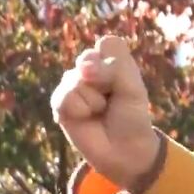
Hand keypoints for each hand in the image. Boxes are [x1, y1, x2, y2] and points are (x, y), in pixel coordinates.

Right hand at [51, 35, 160, 191]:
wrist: (124, 149)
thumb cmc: (132, 117)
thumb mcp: (133, 88)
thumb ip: (114, 69)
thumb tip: (83, 68)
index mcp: (110, 62)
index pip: (107, 43)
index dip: (115, 62)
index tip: (126, 83)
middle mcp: (89, 70)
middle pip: (88, 58)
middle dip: (104, 80)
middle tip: (112, 100)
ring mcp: (72, 85)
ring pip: (75, 79)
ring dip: (93, 99)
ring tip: (100, 111)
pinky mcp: (60, 103)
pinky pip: (64, 97)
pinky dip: (79, 110)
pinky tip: (85, 118)